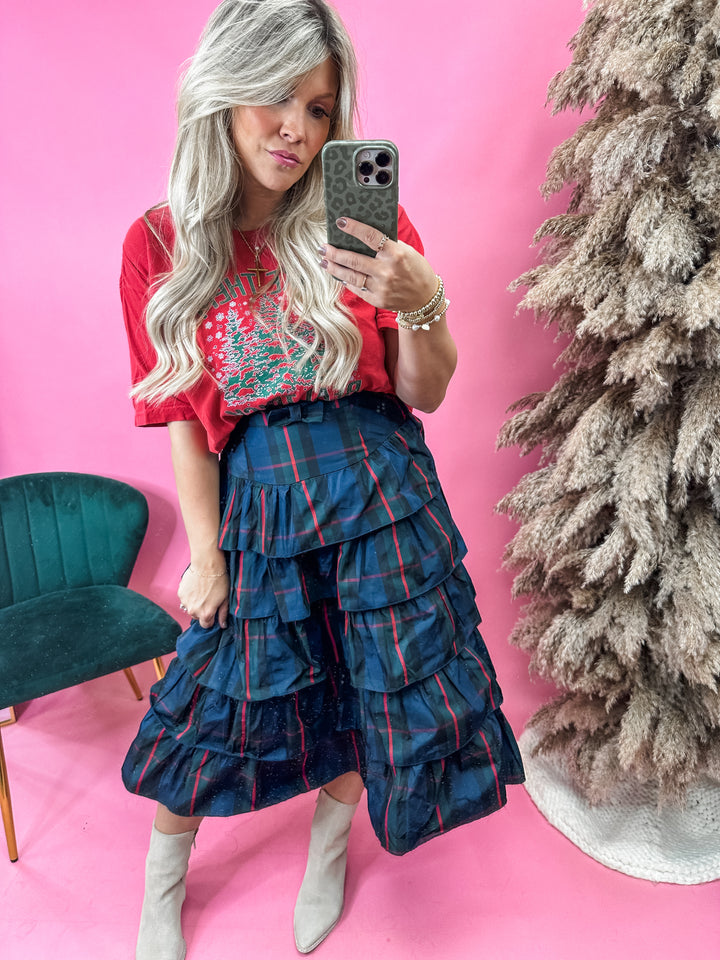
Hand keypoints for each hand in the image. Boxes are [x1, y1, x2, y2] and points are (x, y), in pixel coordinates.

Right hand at [178, 564, 228, 628]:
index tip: (213, 611)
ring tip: (202, 592)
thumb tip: (223, 625)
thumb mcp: (225, 599)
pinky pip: (185, 599)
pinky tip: (196, 587)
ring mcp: (185, 602)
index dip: (211, 619)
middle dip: (202, 611)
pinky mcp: (181, 594)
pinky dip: (190, 596)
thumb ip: (223, 614)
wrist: (207, 565)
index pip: (206, 625)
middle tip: (208, 599)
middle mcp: (194, 611)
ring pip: (190, 608)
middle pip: (197, 616)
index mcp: (205, 614)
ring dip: (195, 603)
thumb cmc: (218, 580)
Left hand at [319, 216, 436, 312]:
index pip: (370, 236)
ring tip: (323, 260)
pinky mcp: (377, 300)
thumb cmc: (416, 270)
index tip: (340, 222)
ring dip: (334, 267)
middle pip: (353, 259)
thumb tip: (362, 235)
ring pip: (350, 275)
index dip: (353, 228)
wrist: (425, 298)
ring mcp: (381, 287)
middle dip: (334, 252)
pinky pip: (356, 288)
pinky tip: (337, 274)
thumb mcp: (406, 251)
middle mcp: (387, 271)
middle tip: (322, 246)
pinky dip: (345, 280)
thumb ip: (387, 244)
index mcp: (396, 254)